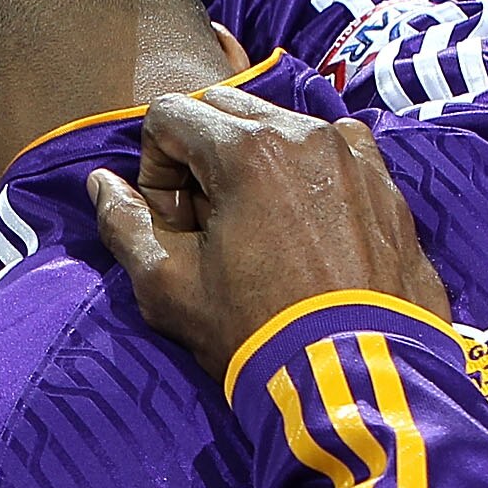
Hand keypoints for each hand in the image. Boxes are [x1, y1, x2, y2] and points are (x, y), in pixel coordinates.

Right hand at [90, 87, 449, 381]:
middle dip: (199, 155)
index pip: (168, 115)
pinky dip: (304, 173)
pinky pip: (330, 150)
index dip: (154, 168)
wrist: (355, 379)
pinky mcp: (384, 182)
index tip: (171, 223)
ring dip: (251, 162)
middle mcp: (304, 133)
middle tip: (206, 224)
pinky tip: (303, 231)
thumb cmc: (258, 332)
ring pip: (278, 125)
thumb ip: (125, 224)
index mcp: (246, 149)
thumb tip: (103, 185)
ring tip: (256, 232)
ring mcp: (351, 154)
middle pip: (223, 108)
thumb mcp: (169, 287)